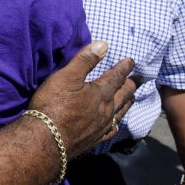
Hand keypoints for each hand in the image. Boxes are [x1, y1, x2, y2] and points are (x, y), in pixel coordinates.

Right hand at [29, 40, 135, 158]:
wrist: (46, 140)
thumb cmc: (54, 104)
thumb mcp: (67, 76)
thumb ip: (85, 60)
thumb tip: (104, 44)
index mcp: (101, 93)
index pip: (117, 76)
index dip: (124, 67)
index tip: (132, 62)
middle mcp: (106, 110)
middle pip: (123, 95)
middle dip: (130, 85)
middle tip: (137, 80)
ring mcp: (101, 127)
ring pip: (120, 112)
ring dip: (127, 103)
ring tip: (131, 98)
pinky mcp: (94, 140)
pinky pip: (111, 130)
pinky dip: (116, 123)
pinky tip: (115, 125)